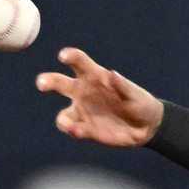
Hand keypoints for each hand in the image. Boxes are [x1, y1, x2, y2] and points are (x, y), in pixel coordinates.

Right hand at [36, 47, 163, 146]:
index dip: (71, 57)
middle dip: (48, 80)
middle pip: (60, 83)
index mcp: (95, 77)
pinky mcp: (86, 129)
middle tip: (41, 83)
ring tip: (68, 125)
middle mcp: (83, 92)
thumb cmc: (140, 103)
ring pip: (64, 115)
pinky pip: (75, 130)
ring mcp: (83, 112)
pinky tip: (77, 131)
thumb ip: (123, 86)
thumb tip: (112, 75)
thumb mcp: (135, 94)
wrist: (146, 127)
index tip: (64, 56)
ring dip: (63, 120)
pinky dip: (73, 131)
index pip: (79, 63)